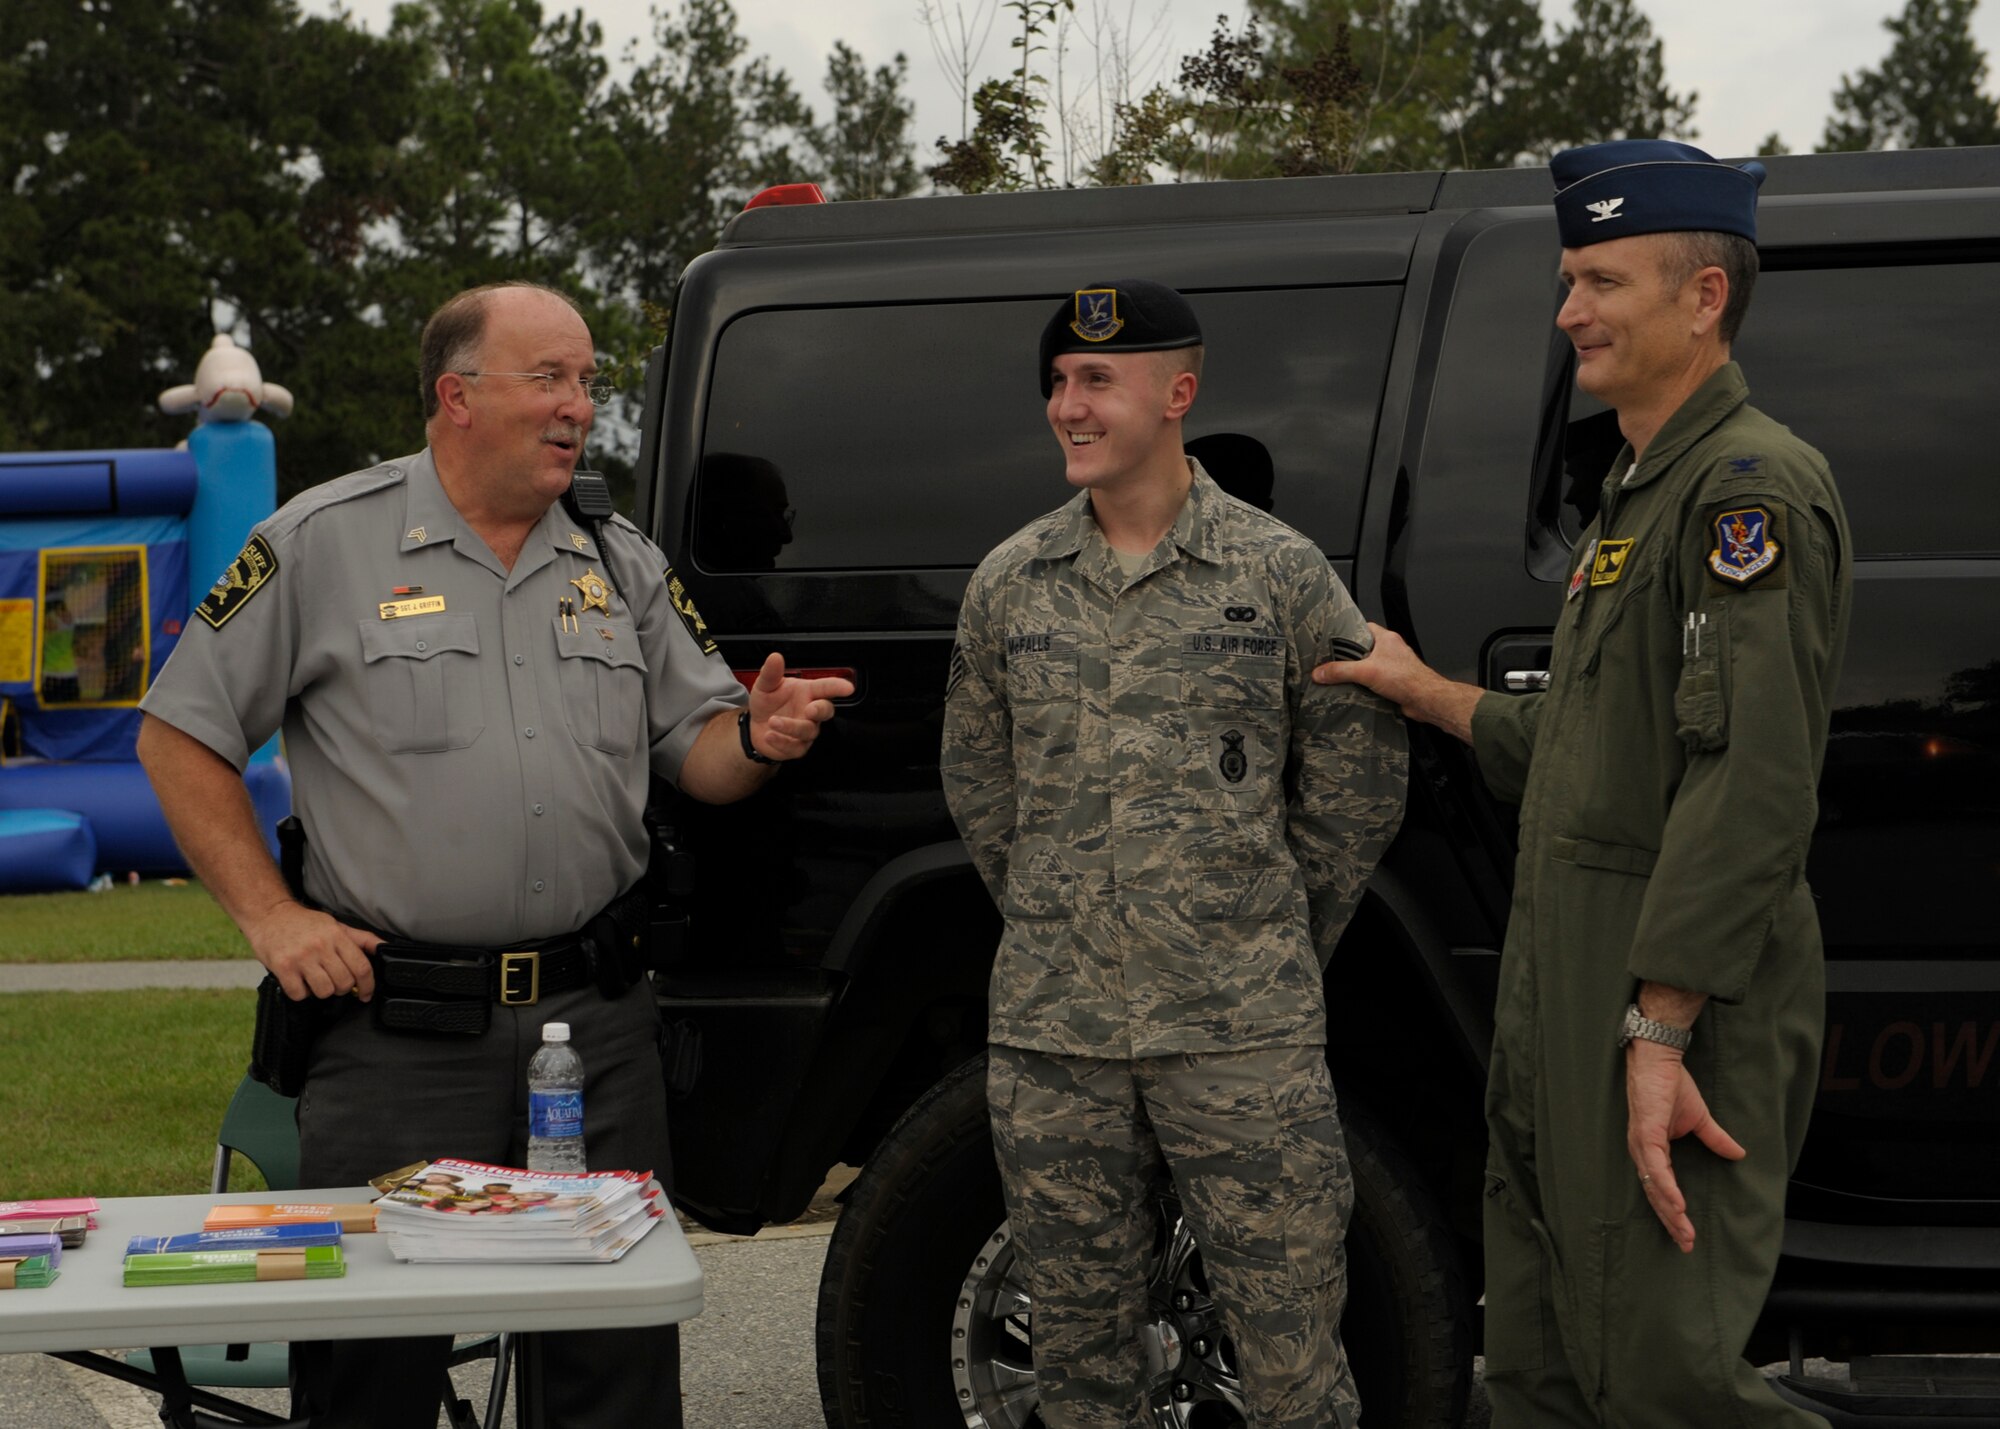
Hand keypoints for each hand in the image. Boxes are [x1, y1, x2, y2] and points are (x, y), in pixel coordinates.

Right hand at [246, 900, 380, 1001]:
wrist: (270, 915)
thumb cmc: (305, 923)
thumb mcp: (337, 925)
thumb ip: (362, 938)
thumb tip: (385, 948)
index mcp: (337, 935)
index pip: (361, 967)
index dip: (368, 985)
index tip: (366, 993)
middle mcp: (320, 946)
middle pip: (344, 982)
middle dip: (343, 988)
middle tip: (335, 981)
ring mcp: (301, 957)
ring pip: (324, 991)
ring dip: (322, 991)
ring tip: (316, 980)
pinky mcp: (283, 967)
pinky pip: (300, 994)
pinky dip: (302, 993)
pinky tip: (300, 981)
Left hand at [744, 651, 855, 761]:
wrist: (756, 727)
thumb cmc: (767, 704)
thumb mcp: (765, 685)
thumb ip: (771, 672)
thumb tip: (775, 657)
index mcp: (807, 693)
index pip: (826, 687)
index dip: (838, 687)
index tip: (847, 687)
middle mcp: (810, 712)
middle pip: (826, 711)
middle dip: (821, 709)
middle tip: (810, 709)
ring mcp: (806, 731)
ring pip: (808, 730)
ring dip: (791, 726)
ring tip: (773, 721)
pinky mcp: (798, 747)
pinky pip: (795, 747)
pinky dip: (781, 741)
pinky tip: (770, 735)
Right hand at [1311, 623, 1479, 742]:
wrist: (1425, 699)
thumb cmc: (1406, 678)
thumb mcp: (1366, 671)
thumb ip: (1341, 671)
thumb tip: (1320, 672)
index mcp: (1387, 639)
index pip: (1365, 627)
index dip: (1350, 631)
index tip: (1335, 637)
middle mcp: (1391, 650)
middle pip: (1365, 648)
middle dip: (1351, 656)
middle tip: (1333, 661)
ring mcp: (1394, 667)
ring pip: (1371, 666)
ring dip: (1359, 673)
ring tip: (1342, 677)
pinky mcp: (1395, 682)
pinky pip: (1376, 681)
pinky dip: (1366, 686)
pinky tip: (1356, 691)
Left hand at [1625, 1039, 1744, 1252]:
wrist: (1659, 1059)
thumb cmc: (1671, 1085)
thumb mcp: (1698, 1119)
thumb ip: (1714, 1139)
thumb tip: (1739, 1154)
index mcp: (1651, 1151)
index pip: (1660, 1190)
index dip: (1673, 1212)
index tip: (1686, 1235)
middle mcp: (1642, 1152)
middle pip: (1655, 1195)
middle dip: (1671, 1222)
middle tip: (1687, 1246)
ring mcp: (1641, 1144)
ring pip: (1654, 1186)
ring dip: (1670, 1211)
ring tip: (1685, 1233)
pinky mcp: (1645, 1133)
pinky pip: (1655, 1167)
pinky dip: (1665, 1187)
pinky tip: (1676, 1204)